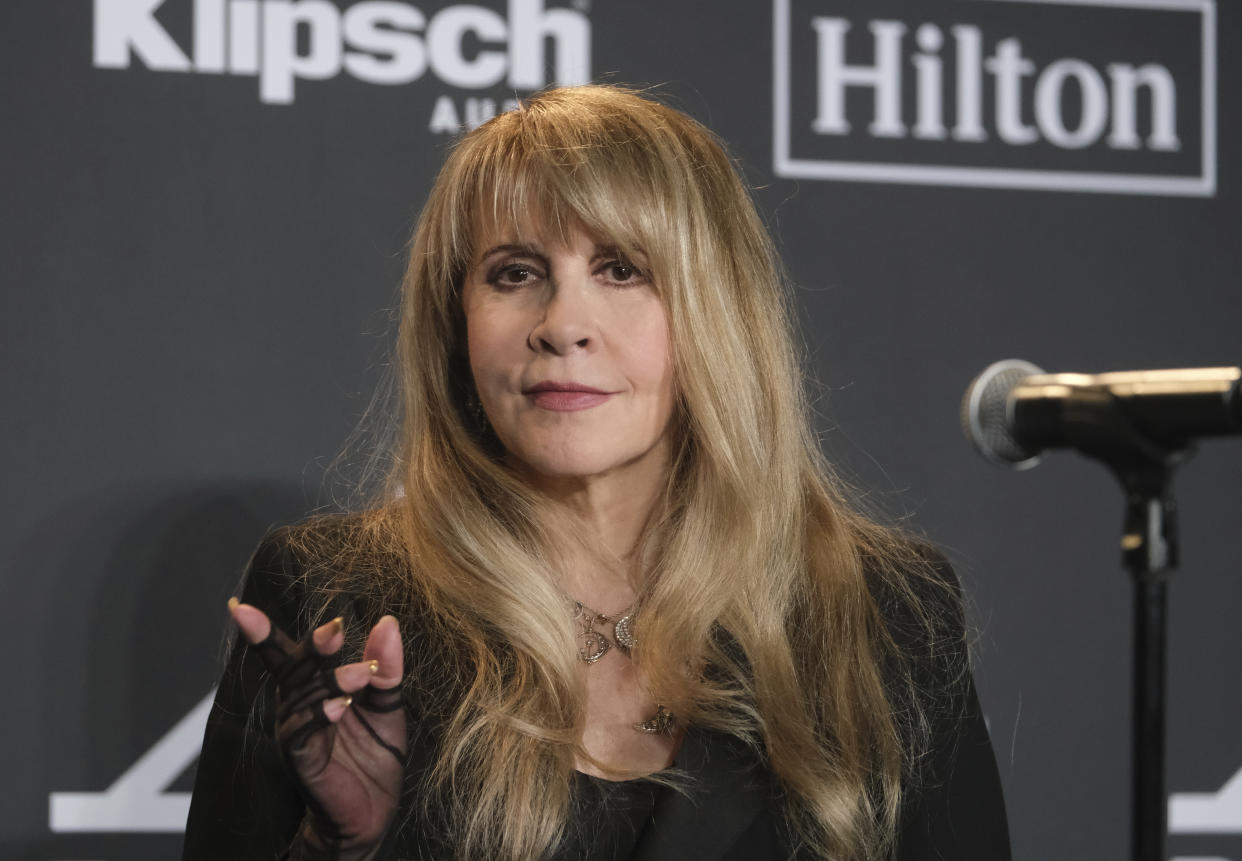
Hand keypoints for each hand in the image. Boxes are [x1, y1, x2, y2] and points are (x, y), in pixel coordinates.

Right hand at [229, 599, 406, 860]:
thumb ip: (386, 667)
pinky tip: (337, 707)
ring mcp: (296, 732)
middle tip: (334, 629)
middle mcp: (298, 705)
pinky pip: (302, 733)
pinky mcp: (302, 759)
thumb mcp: (388, 703)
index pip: (291, 654)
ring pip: (303, 696)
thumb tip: (388, 622)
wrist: (374, 811)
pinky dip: (319, 716)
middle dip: (313, 647)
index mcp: (314, 687)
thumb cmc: (375, 754)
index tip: (240, 607)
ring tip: (361, 675)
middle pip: (295, 668)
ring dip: (333, 680)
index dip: (265, 631)